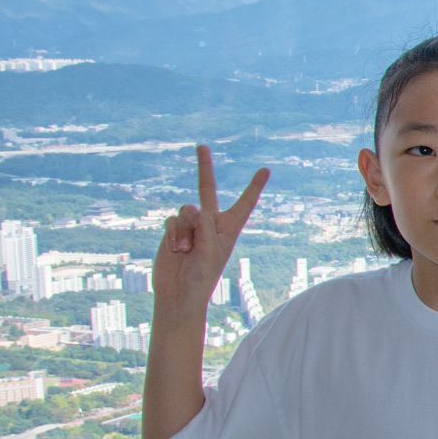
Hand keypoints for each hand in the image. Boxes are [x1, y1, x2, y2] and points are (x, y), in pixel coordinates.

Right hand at [153, 146, 267, 321]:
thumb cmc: (202, 276)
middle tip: (201, 146)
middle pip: (206, 189)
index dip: (254, 187)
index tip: (265, 169)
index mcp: (229, 228)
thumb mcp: (211, 250)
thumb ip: (203, 225)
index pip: (244, 203)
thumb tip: (190, 206)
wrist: (179, 292)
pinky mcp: (173, 231)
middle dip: (204, 167)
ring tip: (187, 251)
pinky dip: (173, 235)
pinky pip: (171, 221)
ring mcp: (190, 225)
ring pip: (184, 211)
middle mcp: (210, 223)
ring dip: (184, 231)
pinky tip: (176, 251)